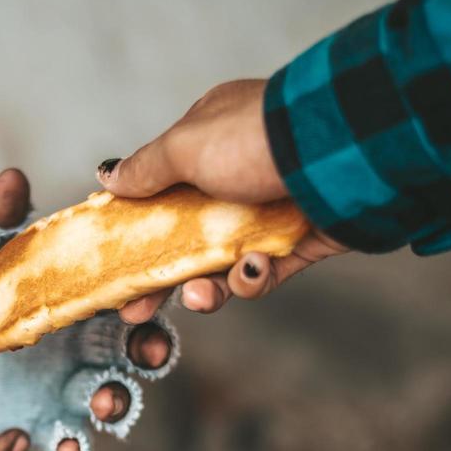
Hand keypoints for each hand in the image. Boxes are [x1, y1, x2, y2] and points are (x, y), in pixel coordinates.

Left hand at [0, 171, 179, 450]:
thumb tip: (10, 180)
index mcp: (85, 294)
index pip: (136, 289)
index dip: (155, 293)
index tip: (150, 296)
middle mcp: (91, 344)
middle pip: (143, 348)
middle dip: (152, 352)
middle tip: (145, 354)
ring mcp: (71, 390)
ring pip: (115, 399)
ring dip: (118, 404)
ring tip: (103, 407)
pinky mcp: (44, 427)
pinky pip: (71, 443)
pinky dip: (75, 448)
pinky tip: (65, 448)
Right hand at [96, 79, 350, 322]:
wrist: (342, 157)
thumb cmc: (255, 141)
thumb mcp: (185, 147)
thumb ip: (145, 169)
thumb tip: (108, 176)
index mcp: (210, 142)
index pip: (164, 189)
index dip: (138, 227)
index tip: (116, 261)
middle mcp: (240, 174)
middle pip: (189, 236)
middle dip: (163, 277)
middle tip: (136, 309)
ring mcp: (271, 210)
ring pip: (225, 262)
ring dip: (208, 286)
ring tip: (200, 297)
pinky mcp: (302, 242)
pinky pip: (266, 272)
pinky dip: (253, 278)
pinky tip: (251, 272)